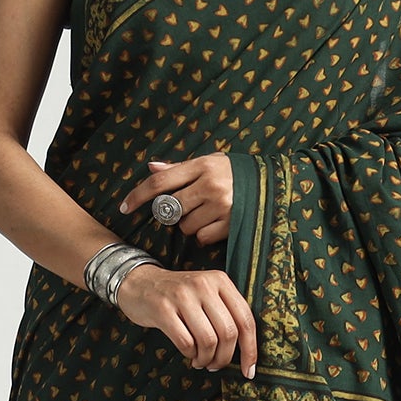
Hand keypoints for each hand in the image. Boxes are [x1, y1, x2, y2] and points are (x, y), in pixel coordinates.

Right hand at [114, 263, 256, 377]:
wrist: (139, 283)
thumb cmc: (178, 296)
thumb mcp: (206, 293)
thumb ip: (227, 312)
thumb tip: (247, 351)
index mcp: (220, 280)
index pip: (245, 319)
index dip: (250, 349)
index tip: (249, 370)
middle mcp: (203, 285)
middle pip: (228, 333)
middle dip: (225, 358)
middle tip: (216, 365)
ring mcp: (182, 296)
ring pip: (208, 340)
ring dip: (206, 359)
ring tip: (201, 361)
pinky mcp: (163, 309)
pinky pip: (186, 342)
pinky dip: (190, 354)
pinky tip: (188, 354)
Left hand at [118, 153, 233, 245]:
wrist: (275, 184)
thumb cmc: (236, 173)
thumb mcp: (211, 162)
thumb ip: (181, 168)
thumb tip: (151, 166)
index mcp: (202, 165)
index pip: (160, 181)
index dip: (139, 195)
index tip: (125, 207)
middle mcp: (211, 185)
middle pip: (171, 209)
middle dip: (174, 212)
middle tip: (189, 206)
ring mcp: (222, 206)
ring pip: (186, 226)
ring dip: (191, 224)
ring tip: (208, 214)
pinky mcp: (232, 224)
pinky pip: (203, 238)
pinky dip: (206, 235)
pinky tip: (217, 224)